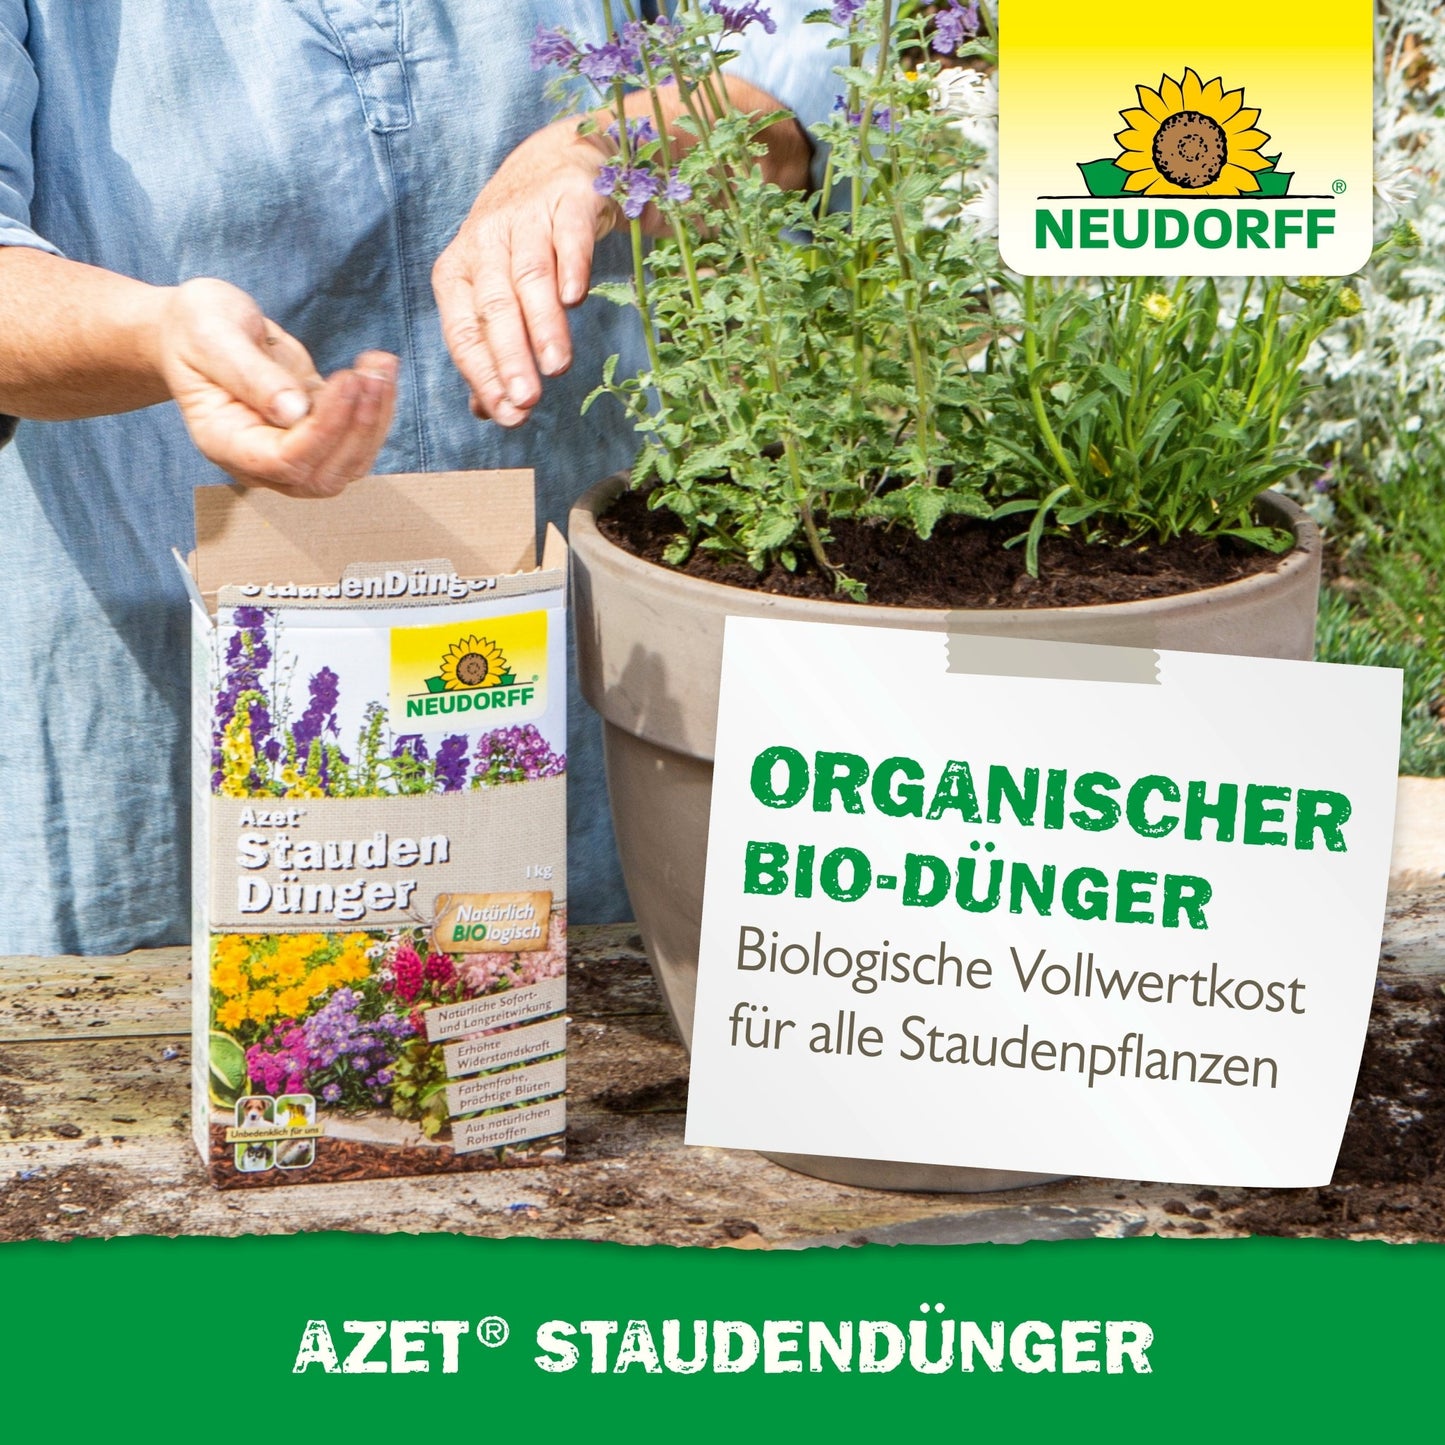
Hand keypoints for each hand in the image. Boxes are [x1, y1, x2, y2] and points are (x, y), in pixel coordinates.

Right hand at [156, 277, 397, 496]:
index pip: (284, 461)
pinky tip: (379, 366)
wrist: (200, 328)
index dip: (323, 429)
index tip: (345, 380)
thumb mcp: (212, 337)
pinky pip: (357, 439)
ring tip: (381, 367)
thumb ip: (249, 375)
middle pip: (323, 475)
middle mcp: (260, 461)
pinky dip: (378, 407)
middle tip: (371, 375)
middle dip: (358, 429)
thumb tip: (295, 413)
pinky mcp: (318, 434)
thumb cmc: (196, 329)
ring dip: (375, 419)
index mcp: (225, 442)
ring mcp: (292, 452)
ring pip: (349, 463)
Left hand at [432, 119, 617, 428]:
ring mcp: (525, 219)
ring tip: (557, 368)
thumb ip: (491, 348)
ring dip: (542, 324)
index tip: (506, 414)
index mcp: (459, 271)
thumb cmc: (521, 243)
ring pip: (529, 275)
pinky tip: (576, 299)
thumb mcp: (496, 291)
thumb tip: (488, 410)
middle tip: (526, 401)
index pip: (464, 330)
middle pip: (494, 307)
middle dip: (509, 356)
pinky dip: (571, 264)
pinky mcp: (567, 201)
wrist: (554, 163)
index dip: (483, 373)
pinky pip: (567, 235)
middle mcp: (485, 243)